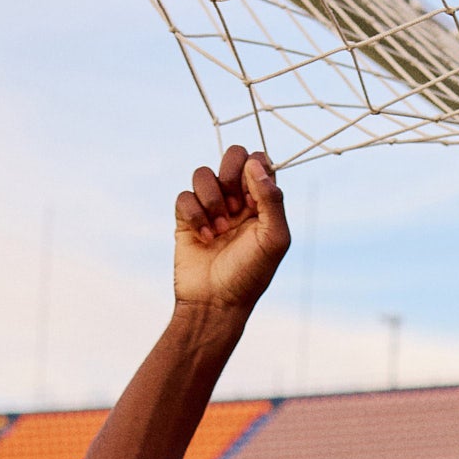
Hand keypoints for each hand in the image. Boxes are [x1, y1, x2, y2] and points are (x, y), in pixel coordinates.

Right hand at [171, 146, 289, 314]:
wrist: (215, 303)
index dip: (255, 169)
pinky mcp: (187, 217)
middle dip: (231, 174)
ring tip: (220, 229)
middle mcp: (238, 201)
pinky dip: (194, 214)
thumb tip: (254, 163)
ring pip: (204, 173)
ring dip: (212, 199)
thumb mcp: (274, 240)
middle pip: (232, 156)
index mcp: (263, 204)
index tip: (254, 197)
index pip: (260, 162)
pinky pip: (184, 195)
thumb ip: (271, 200)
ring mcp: (211, 207)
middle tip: (236, 205)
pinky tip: (204, 237)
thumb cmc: (250, 275)